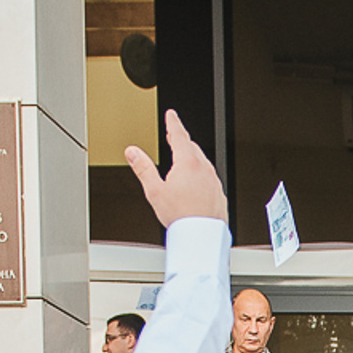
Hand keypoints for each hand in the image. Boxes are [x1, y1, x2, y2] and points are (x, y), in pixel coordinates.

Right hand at [124, 109, 227, 226]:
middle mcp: (205, 170)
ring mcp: (214, 182)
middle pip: (193, 148)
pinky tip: (195, 184)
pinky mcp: (219, 194)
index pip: (180, 136)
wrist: (202, 237)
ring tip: (183, 161)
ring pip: (203, 162)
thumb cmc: (181, 217)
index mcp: (188, 164)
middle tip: (174, 136)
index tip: (172, 115)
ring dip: (192, 158)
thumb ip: (143, 168)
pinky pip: (210, 178)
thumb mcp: (155, 191)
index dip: (174, 123)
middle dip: (182, 140)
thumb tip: (133, 152)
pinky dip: (201, 175)